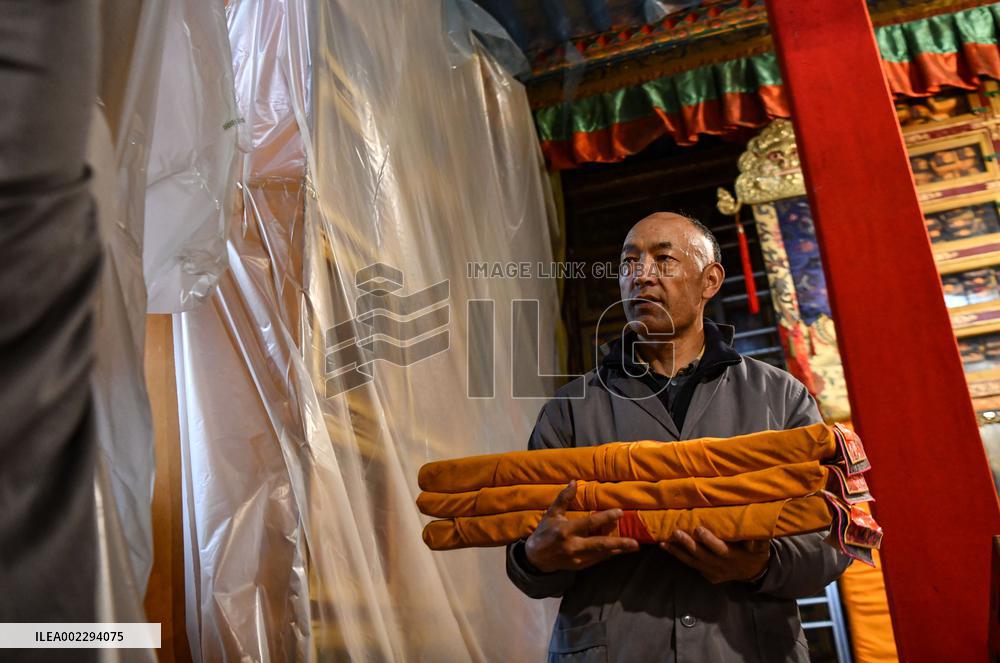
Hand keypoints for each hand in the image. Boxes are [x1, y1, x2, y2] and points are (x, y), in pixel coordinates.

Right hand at [525, 480, 639, 571]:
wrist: (535, 558)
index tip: (620, 512)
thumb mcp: (552, 514)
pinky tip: (620, 550)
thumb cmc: (545, 532)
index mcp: (566, 530)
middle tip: (635, 543)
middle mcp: (573, 545)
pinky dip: (609, 554)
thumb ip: (564, 498)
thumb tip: (574, 481)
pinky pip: (597, 559)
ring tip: (633, 546)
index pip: (589, 523)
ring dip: (618, 550)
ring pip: (601, 554)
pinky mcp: (580, 566)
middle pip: (599, 544)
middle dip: (618, 544)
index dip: (605, 518)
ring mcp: (577, 558)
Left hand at [661, 527, 770, 583]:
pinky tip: (666, 546)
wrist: (752, 572)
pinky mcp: (706, 574)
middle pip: (702, 556)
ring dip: (677, 552)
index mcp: (734, 557)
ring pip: (692, 562)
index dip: (709, 541)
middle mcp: (721, 566)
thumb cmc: (755, 553)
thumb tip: (756, 530)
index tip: (699, 530)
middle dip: (688, 544)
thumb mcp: (760, 547)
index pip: (720, 550)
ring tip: (663, 542)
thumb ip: (758, 539)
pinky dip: (678, 555)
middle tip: (675, 533)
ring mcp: (712, 572)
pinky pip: (691, 564)